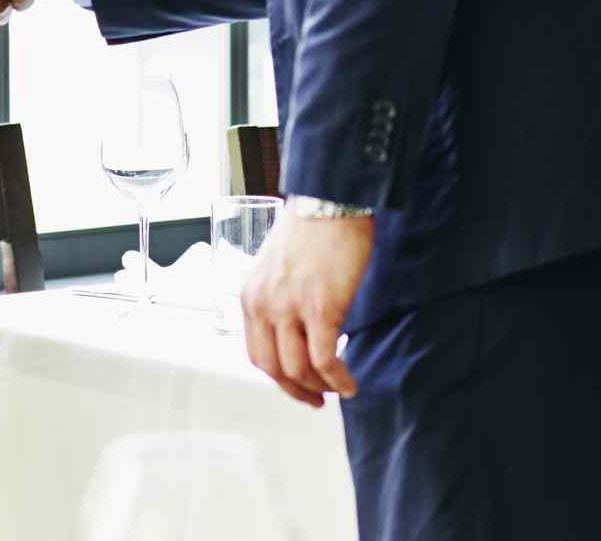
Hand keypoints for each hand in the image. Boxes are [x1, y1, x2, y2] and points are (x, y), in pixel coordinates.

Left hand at [240, 207, 373, 406]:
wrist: (331, 201)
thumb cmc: (311, 228)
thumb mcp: (277, 267)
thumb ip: (278, 298)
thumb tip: (296, 330)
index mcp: (250, 295)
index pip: (256, 353)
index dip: (277, 377)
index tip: (296, 385)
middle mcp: (263, 305)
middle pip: (273, 369)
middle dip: (296, 390)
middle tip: (315, 399)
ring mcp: (290, 308)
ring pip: (298, 370)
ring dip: (320, 388)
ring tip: (338, 391)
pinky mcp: (321, 308)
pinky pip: (325, 359)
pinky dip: (338, 379)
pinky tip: (350, 383)